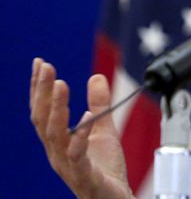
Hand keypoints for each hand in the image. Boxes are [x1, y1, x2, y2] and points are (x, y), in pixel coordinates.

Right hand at [30, 58, 132, 198]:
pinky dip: (79, 137)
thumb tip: (96, 77)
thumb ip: (99, 105)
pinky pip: (78, 156)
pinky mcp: (85, 176)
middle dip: (42, 92)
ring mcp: (68, 165)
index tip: (40, 62)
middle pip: (44, 120)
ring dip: (56, 109)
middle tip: (46, 66)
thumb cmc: (105, 169)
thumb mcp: (103, 130)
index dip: (39, 88)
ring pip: (55, 135)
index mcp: (58, 141)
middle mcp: (57, 152)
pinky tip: (83, 119)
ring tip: (60, 85)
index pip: (43, 111)